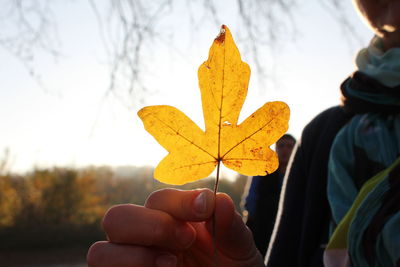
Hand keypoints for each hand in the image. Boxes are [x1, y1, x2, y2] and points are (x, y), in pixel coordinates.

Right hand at [87, 188, 263, 266]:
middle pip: (116, 218)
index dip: (177, 202)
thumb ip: (230, 223)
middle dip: (151, 225)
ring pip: (100, 253)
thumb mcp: (239, 246)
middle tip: (185, 240)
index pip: (157, 200)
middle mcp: (146, 239)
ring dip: (136, 256)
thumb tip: (218, 200)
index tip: (204, 210)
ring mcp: (134, 263)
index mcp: (171, 219)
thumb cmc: (233, 266)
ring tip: (172, 263)